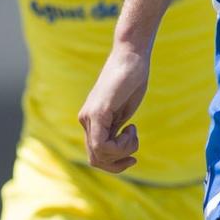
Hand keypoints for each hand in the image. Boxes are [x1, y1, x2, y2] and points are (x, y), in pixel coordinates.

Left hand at [79, 43, 149, 173]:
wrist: (131, 56)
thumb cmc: (131, 80)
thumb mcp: (122, 112)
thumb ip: (116, 130)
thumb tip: (118, 150)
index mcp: (91, 121)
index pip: (96, 156)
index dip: (115, 164)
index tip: (133, 154)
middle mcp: (86, 120)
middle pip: (96, 160)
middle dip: (119, 162)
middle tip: (134, 144)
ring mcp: (89, 117)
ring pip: (99, 154)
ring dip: (123, 151)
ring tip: (134, 132)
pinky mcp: (98, 112)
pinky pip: (102, 144)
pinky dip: (122, 145)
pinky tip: (132, 128)